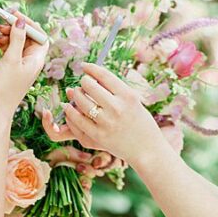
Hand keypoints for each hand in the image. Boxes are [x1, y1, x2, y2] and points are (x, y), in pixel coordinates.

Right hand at [0, 10, 47, 114]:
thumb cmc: (4, 87)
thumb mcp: (10, 59)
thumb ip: (17, 39)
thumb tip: (21, 21)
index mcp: (37, 59)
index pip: (39, 35)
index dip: (29, 24)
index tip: (14, 15)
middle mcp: (31, 62)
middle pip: (28, 37)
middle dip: (15, 29)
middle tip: (1, 25)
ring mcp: (21, 66)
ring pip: (17, 43)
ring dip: (7, 37)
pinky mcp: (11, 69)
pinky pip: (9, 51)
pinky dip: (2, 45)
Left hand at [56, 62, 172, 164]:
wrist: (148, 150)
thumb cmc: (140, 123)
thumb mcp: (134, 102)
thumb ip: (115, 91)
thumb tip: (91, 77)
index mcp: (128, 96)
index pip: (104, 75)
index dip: (91, 68)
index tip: (84, 66)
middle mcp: (117, 107)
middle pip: (89, 85)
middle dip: (83, 82)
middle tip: (83, 84)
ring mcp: (107, 122)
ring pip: (80, 101)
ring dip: (75, 95)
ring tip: (75, 94)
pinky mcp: (98, 136)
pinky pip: (77, 121)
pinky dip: (70, 112)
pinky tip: (69, 108)